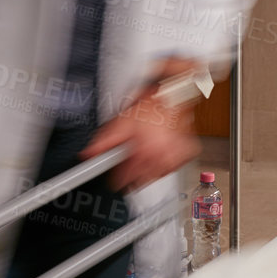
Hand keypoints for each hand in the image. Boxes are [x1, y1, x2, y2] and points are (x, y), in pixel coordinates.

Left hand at [84, 87, 198, 191]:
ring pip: (157, 176)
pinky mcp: (186, 155)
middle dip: (133, 172)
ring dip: (150, 168)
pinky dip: (165, 163)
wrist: (174, 96)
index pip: (124, 179)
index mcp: (145, 153)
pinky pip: (172, 167)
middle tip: (131, 158)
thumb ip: (104, 141)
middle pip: (140, 181)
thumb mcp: (122, 122)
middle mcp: (162, 158)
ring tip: (147, 152)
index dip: (116, 177)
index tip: (114, 175)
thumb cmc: (151, 106)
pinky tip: (161, 151)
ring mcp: (176, 157)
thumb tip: (90, 154)